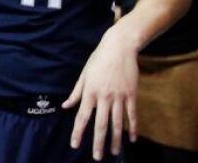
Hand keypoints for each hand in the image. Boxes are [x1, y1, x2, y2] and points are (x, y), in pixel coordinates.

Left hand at [62, 27, 137, 160]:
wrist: (119, 46)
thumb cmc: (98, 59)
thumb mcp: (84, 74)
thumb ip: (76, 92)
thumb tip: (65, 106)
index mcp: (89, 92)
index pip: (82, 117)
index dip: (78, 132)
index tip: (75, 145)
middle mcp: (103, 96)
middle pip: (101, 124)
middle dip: (98, 142)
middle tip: (98, 157)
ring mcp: (118, 96)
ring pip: (117, 122)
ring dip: (116, 139)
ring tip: (115, 153)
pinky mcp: (131, 94)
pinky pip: (132, 114)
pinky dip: (133, 127)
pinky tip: (132, 138)